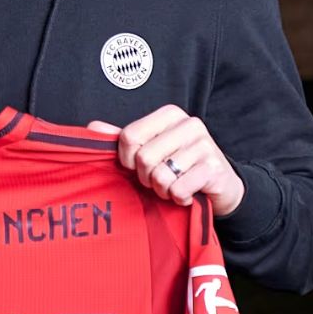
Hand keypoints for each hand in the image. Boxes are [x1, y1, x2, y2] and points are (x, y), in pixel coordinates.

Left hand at [87, 105, 245, 215]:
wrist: (220, 186)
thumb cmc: (178, 167)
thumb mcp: (150, 150)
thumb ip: (123, 139)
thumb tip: (92, 128)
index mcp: (170, 115)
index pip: (129, 136)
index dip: (126, 159)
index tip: (136, 166)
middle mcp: (189, 124)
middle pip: (143, 158)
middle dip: (146, 178)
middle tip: (159, 180)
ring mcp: (204, 145)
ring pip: (160, 175)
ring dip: (162, 190)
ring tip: (173, 186)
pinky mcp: (214, 169)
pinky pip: (179, 189)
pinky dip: (178, 198)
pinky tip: (187, 194)